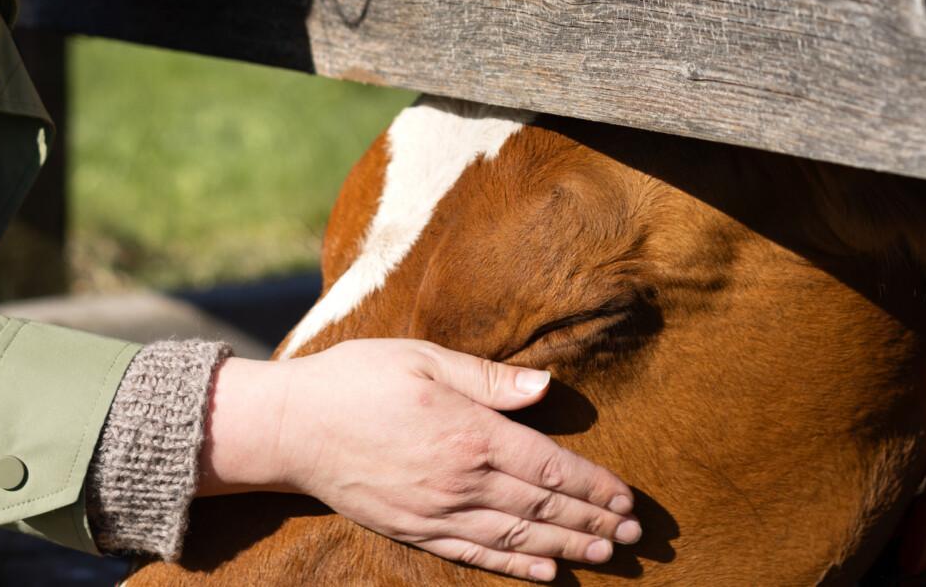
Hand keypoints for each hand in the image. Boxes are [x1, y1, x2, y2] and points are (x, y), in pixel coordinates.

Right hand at [199, 341, 642, 581]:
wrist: (290, 428)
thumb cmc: (358, 379)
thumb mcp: (425, 359)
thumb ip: (489, 379)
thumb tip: (546, 388)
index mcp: (469, 434)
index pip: (548, 468)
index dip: (592, 485)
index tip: (626, 497)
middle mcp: (460, 480)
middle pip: (541, 508)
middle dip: (592, 521)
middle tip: (634, 535)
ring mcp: (436, 512)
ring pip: (516, 537)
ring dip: (566, 547)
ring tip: (606, 554)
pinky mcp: (414, 530)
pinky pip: (475, 554)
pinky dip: (515, 566)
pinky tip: (546, 574)